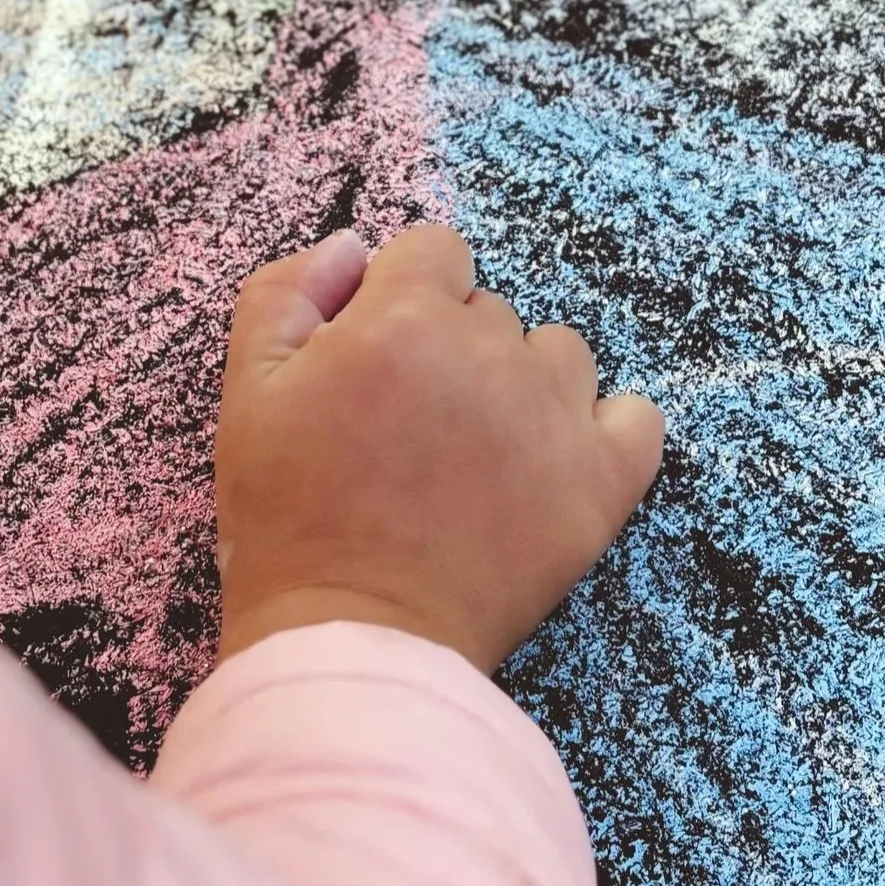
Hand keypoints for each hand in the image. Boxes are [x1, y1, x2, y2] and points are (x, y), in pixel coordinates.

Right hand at [214, 225, 665, 673]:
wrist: (351, 636)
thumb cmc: (289, 521)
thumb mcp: (247, 393)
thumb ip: (285, 296)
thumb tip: (352, 250)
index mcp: (402, 319)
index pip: (434, 251)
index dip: (401, 300)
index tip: (379, 361)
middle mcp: (488, 352)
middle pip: (490, 310)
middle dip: (452, 350)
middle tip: (412, 430)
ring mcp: (554, 417)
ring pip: (559, 355)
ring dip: (525, 385)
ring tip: (479, 454)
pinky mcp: (600, 484)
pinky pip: (637, 419)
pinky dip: (607, 431)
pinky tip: (559, 462)